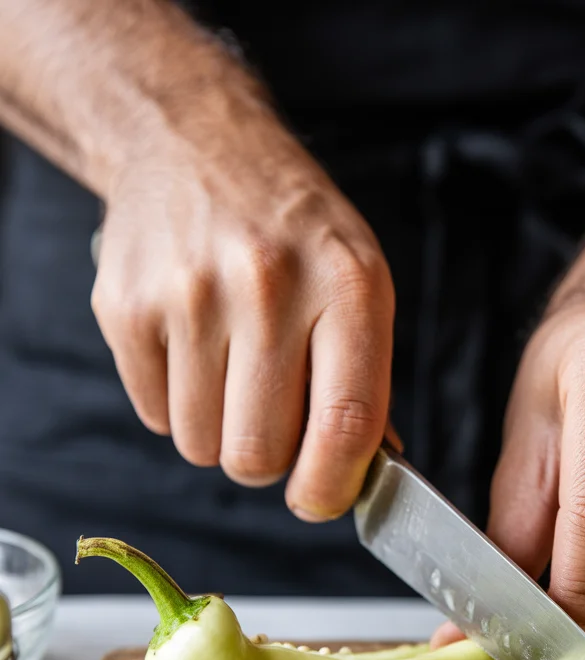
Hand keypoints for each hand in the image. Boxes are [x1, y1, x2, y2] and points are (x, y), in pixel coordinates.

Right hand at [91, 91, 393, 519]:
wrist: (194, 143)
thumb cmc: (293, 228)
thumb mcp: (358, 281)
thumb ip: (367, 381)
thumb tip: (364, 476)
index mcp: (345, 284)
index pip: (346, 425)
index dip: (332, 487)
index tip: (320, 500)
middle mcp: (268, 286)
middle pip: (259, 455)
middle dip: (269, 460)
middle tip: (272, 417)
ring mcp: (189, 295)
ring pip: (203, 447)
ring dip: (220, 431)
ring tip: (232, 369)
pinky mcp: (127, 307)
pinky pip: (157, 418)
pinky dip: (178, 405)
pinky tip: (194, 349)